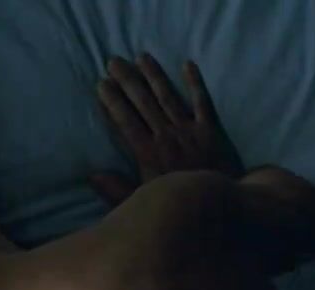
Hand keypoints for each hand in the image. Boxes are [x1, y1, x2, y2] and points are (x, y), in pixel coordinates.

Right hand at [91, 53, 241, 203]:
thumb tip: (92, 175)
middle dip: (127, 80)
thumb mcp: (142, 204)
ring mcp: (189, 130)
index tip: (102, 84)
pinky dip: (195, 83)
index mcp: (148, 153)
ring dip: (154, 75)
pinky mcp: (211, 129)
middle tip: (114, 61)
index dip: (113, 101)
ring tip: (142, 57)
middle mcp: (167, 136)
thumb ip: (116, 191)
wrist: (221, 206)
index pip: (126, 120)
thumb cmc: (178, 208)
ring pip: (168, 96)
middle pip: (143, 102)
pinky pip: (202, 102)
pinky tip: (188, 65)